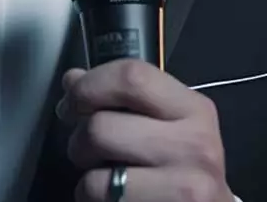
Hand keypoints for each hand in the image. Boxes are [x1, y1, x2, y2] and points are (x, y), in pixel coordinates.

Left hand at [55, 59, 231, 201]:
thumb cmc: (185, 169)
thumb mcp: (169, 126)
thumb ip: (126, 100)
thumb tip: (74, 80)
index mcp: (193, 109)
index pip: (131, 76)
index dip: (89, 86)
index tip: (72, 102)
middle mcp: (194, 144)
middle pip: (101, 127)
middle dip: (79, 141)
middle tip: (87, 151)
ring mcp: (184, 186)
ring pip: (95, 177)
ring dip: (87, 180)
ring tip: (104, 180)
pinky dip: (92, 201)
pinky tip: (114, 200)